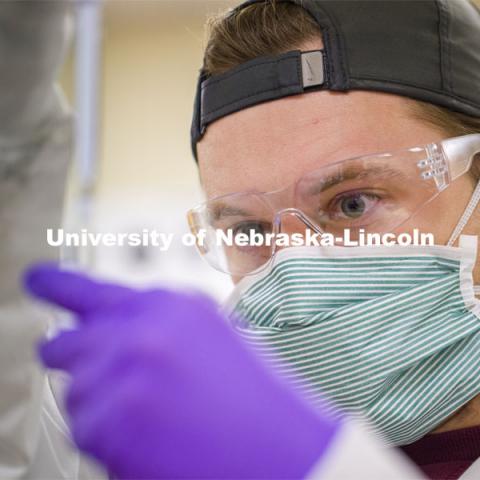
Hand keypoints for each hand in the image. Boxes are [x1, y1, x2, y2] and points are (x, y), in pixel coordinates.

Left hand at [24, 264, 339, 478]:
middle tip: (66, 357)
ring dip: (102, 405)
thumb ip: (153, 327)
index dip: (56, 284)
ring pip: (76, 393)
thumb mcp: (208, 339)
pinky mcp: (111, 425)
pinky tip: (154, 439)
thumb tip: (105, 335)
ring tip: (154, 417)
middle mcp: (139, 329)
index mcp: (170, 304)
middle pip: (67, 343)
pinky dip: (110, 439)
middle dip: (66, 354)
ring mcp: (121, 375)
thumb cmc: (253, 397)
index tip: (34, 279)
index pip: (91, 289)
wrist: (287, 451)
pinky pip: (86, 431)